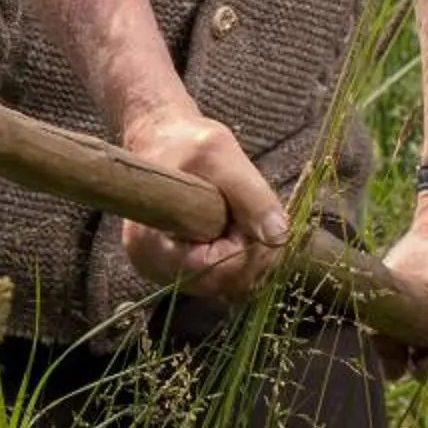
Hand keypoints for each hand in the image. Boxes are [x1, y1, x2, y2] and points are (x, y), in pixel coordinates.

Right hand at [115, 97, 288, 302]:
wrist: (165, 142)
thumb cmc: (184, 143)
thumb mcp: (221, 156)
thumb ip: (250, 196)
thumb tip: (278, 236)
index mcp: (149, 242)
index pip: (210, 269)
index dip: (243, 249)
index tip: (251, 217)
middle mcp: (153, 266)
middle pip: (221, 283)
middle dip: (251, 253)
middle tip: (256, 216)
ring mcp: (167, 271)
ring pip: (227, 285)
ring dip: (250, 256)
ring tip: (247, 219)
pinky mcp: (182, 269)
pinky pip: (224, 279)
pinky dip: (243, 260)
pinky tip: (242, 232)